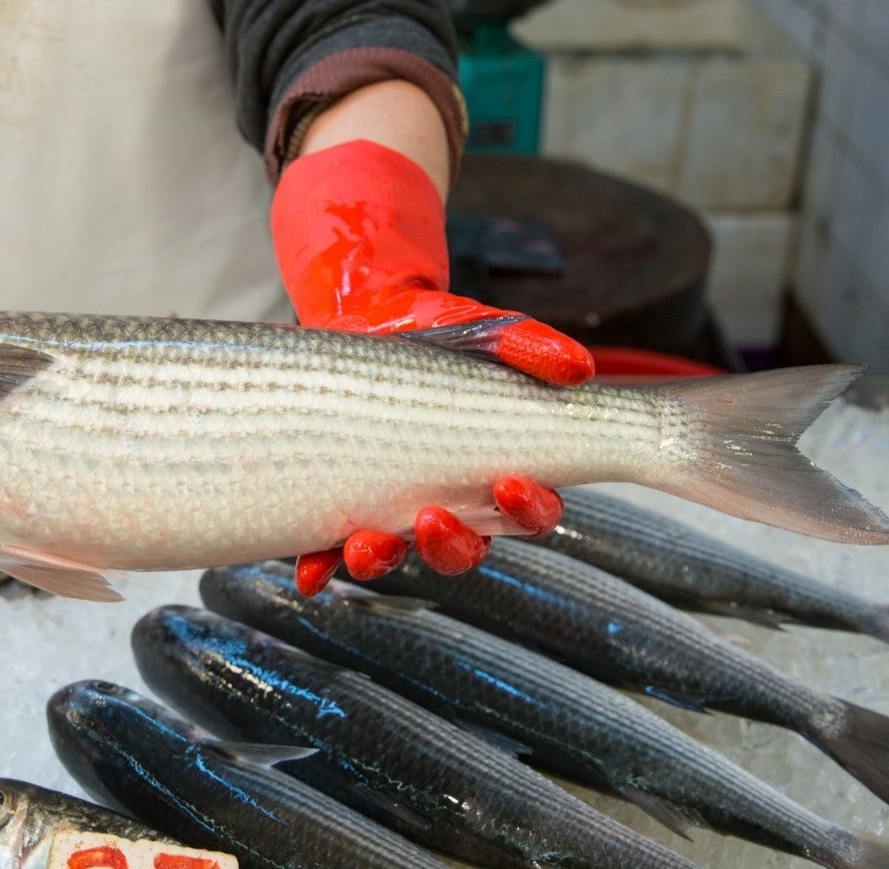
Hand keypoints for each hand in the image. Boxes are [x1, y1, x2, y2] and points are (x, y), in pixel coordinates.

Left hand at [272, 138, 584, 591]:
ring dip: (383, 559)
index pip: (528, 511)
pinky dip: (320, 565)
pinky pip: (329, 548)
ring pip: (397, 554)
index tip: (512, 483)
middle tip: (434, 517)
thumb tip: (578, 367)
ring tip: (368, 543)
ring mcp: (389, 503)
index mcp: (491, 468)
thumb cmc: (437, 331)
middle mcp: (445, 498)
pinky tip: (310, 575)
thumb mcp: (484, 329)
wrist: (364, 313)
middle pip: (463, 548)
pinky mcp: (339, 500)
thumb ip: (529, 346)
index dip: (528, 510)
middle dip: (452, 544)